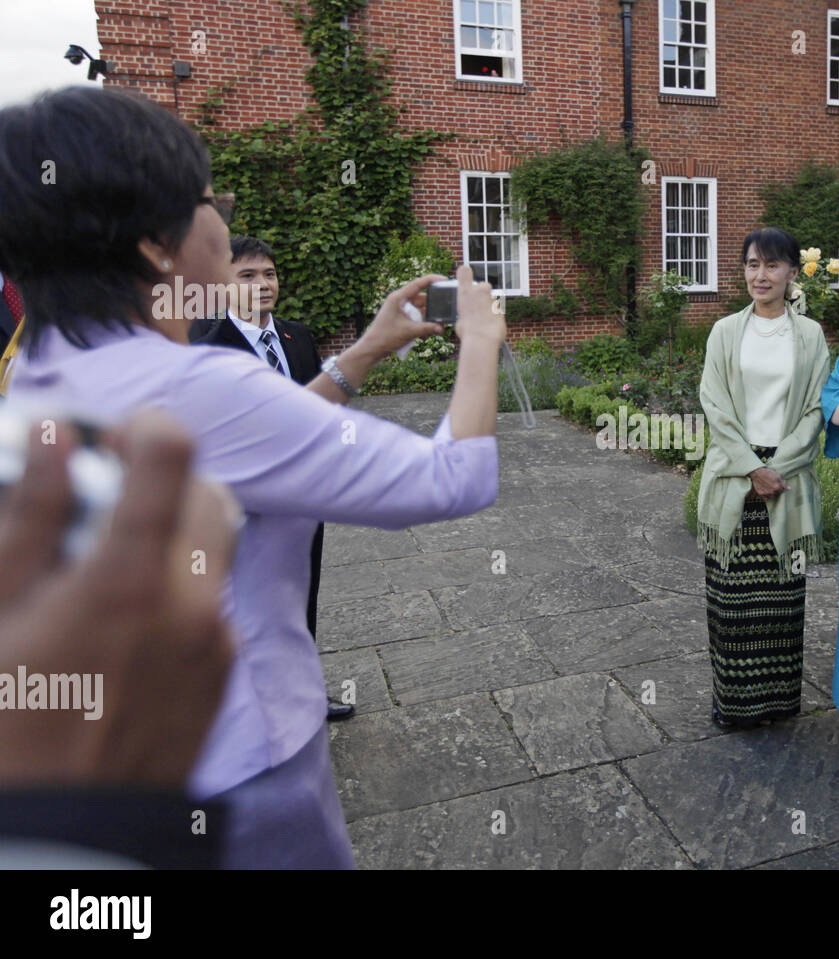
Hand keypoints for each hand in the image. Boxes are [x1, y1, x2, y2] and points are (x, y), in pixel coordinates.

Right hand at [0, 413, 235, 787]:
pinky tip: (123, 619)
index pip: (171, 456)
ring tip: (104, 563)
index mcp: (132, 579)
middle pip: (207, 495)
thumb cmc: (10, 726)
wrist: (66, 835)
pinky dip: (178, 584)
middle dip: (161, 480)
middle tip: (100, 499)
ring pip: (214, 547)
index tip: (110, 435)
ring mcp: (217, 639)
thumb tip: (56, 438)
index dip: (142, 429)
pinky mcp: (223, 671)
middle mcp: (194, 602)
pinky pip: (210, 600)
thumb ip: (29, 520)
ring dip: (171, 531)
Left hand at [356, 273, 448, 358]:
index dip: (432, 280)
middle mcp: (400, 301)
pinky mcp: (402, 318)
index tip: (445, 280)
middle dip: (434, 305)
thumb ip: (428, 328)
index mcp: (398, 297)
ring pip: (421, 309)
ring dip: (429, 317)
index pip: (418, 284)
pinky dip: (424, 323)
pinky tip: (430, 331)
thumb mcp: (409, 331)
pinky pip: (417, 317)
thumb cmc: (385, 337)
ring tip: (439, 325)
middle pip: (422, 298)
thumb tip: (442, 328)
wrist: (372, 349)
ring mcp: (401, 309)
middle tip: (446, 310)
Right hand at [451, 263, 505, 347]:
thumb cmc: (467, 332)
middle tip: (479, 306)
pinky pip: (498, 310)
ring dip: (489, 307)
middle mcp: (479, 291)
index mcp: (465, 292)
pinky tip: (491, 325)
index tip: (465, 274)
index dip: (465, 273)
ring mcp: (491, 298)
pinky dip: (495, 316)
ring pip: (491, 300)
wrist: (482, 339)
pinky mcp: (501, 308)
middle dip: (483, 293)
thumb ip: (465, 312)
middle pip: (484, 285)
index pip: (464, 271)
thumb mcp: (459, 320)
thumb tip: (467, 317)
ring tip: (484, 321)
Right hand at [748, 466, 789, 498]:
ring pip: (771, 497)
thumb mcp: (777, 476)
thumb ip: (783, 484)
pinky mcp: (760, 494)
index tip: (778, 485)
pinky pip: (765, 499)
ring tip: (769, 489)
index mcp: (777, 487)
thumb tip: (789, 488)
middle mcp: (772, 492)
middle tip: (773, 486)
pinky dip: (766, 497)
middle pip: (777, 494)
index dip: (780, 487)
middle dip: (776, 491)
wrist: (757, 473)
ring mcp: (766, 494)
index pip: (781, 491)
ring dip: (772, 494)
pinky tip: (766, 493)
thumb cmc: (767, 473)